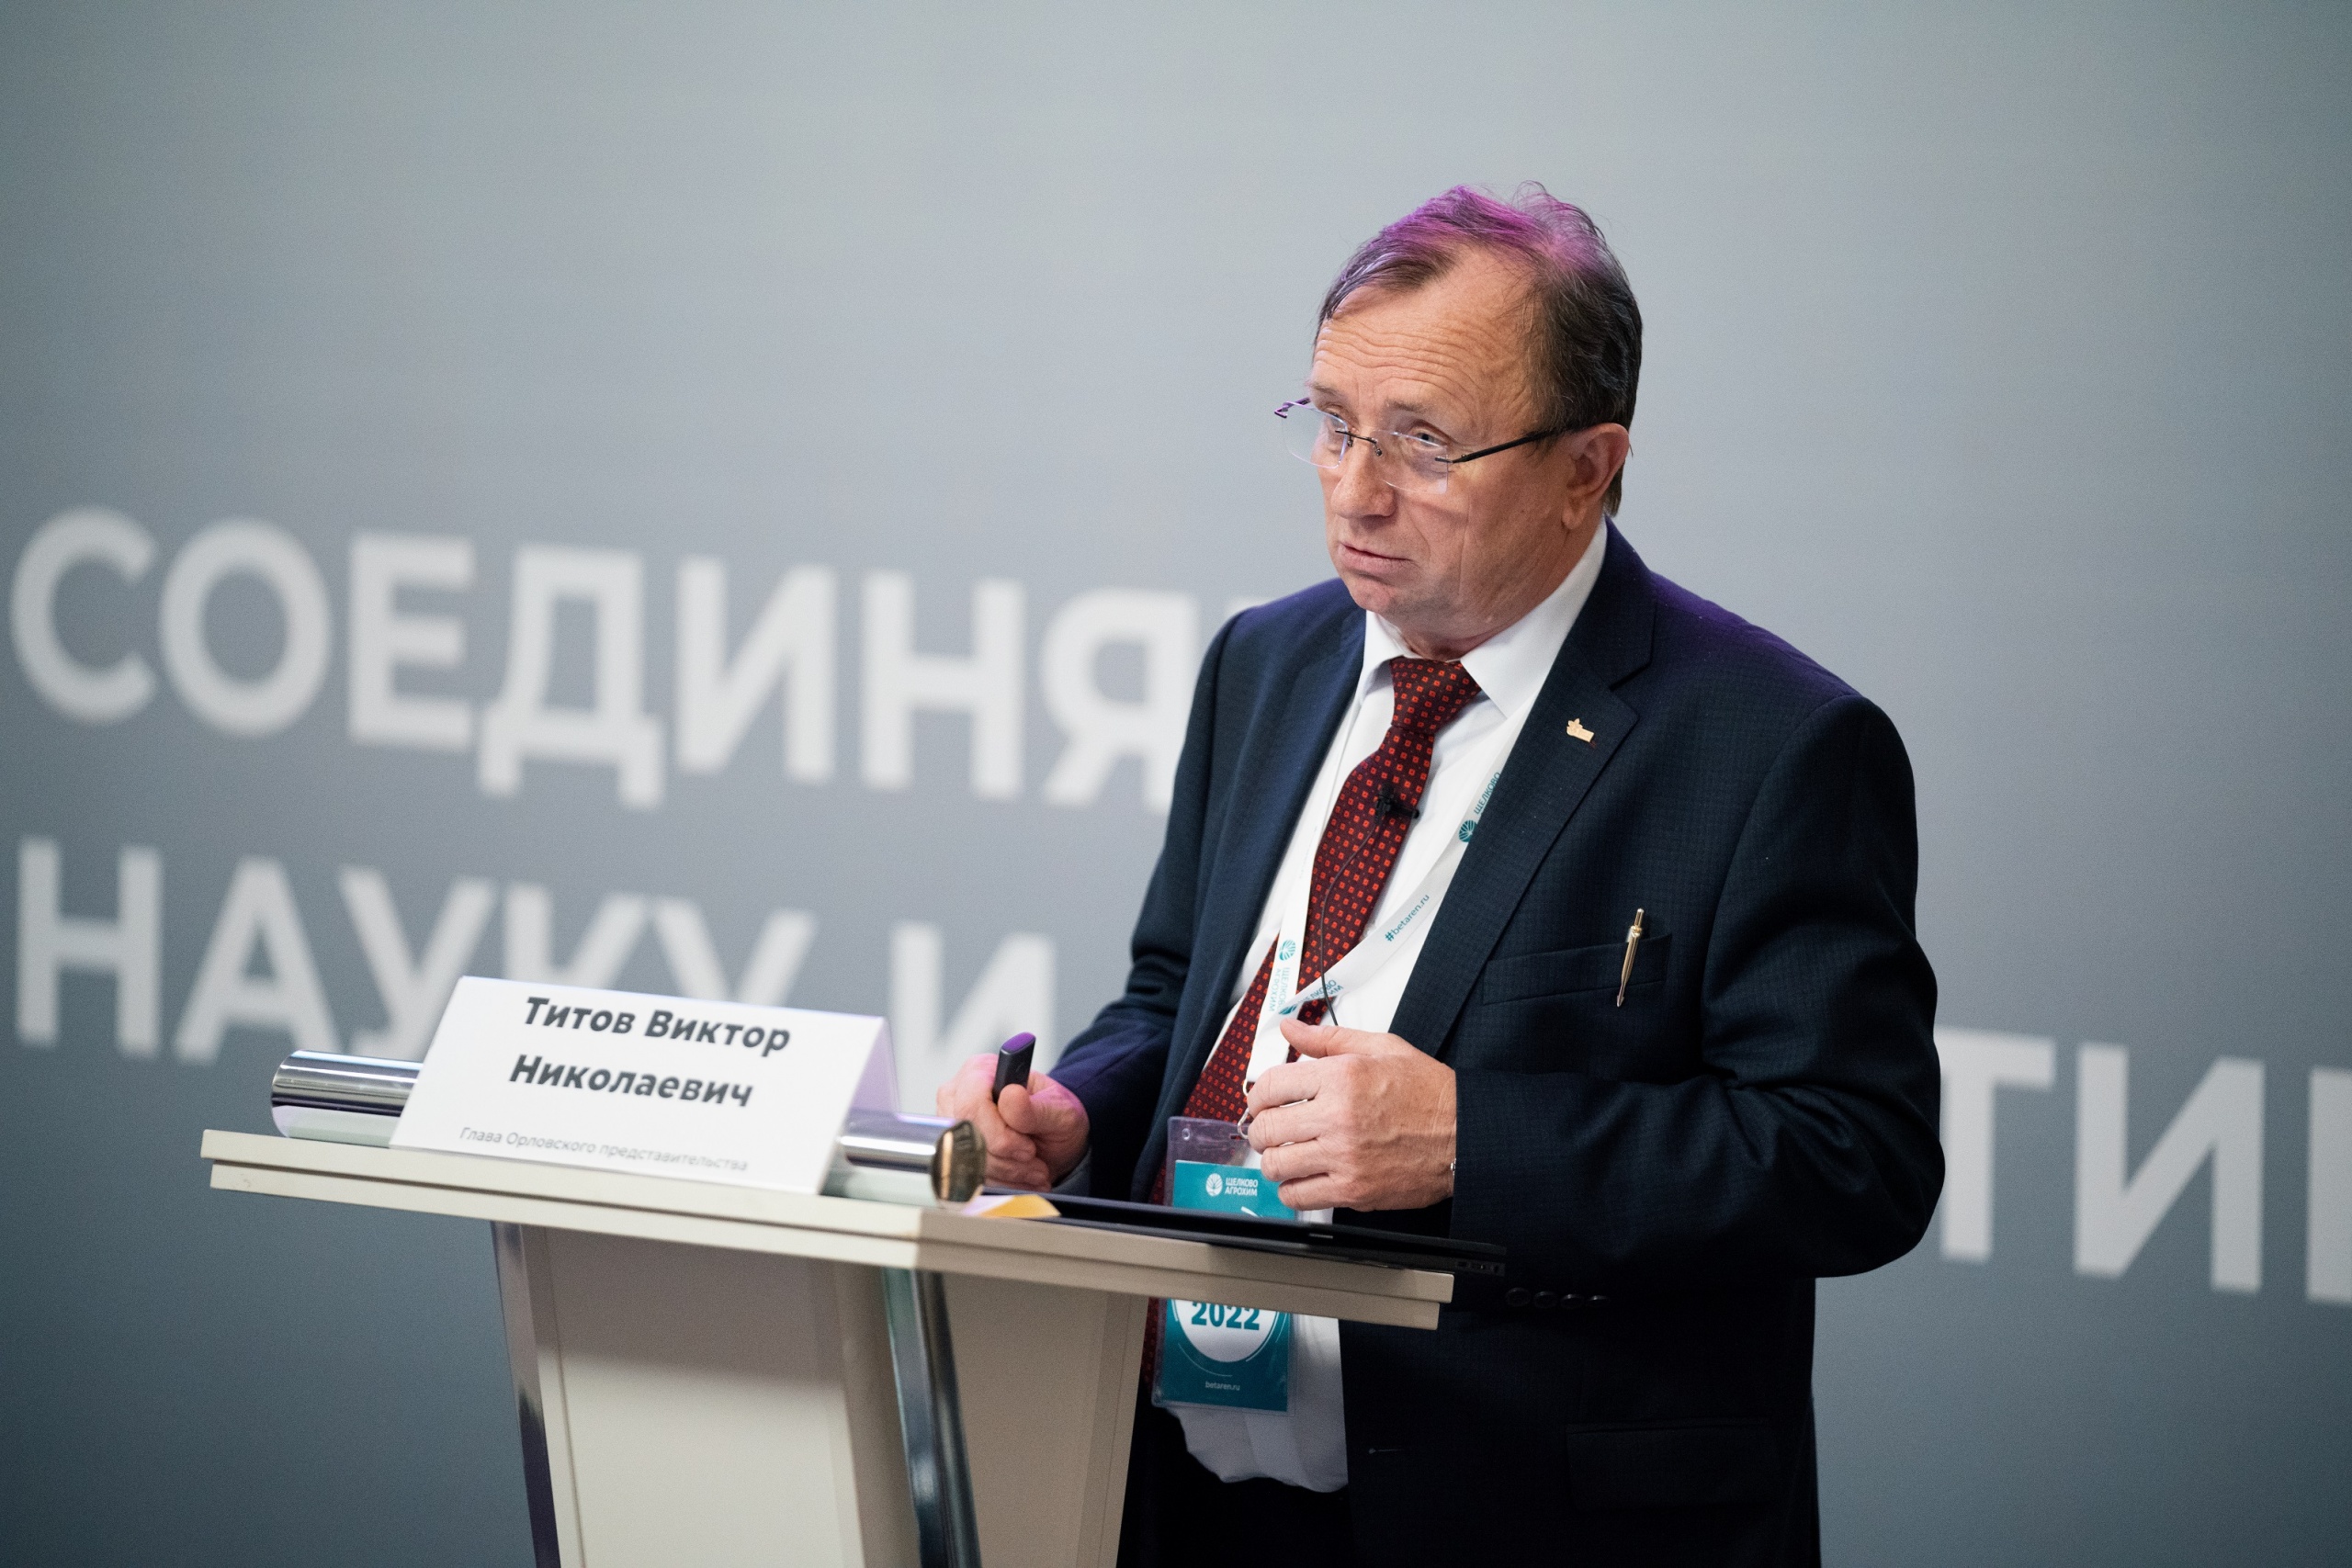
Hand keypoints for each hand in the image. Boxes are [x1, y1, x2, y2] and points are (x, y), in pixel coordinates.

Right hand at [935, 1054, 1089, 1190]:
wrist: (1053, 1138)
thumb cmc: (1054, 1115)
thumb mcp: (1060, 1111)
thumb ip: (1036, 1108)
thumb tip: (1011, 1096)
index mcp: (981, 1071)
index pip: (972, 1105)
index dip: (1000, 1134)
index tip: (1028, 1149)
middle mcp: (958, 1093)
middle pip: (966, 1136)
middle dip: (1006, 1160)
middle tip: (1036, 1163)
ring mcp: (951, 1122)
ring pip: (966, 1161)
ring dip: (1007, 1173)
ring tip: (1035, 1170)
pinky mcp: (952, 1148)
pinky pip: (967, 1176)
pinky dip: (1000, 1183)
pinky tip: (1021, 1177)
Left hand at [1244, 1019, 1455, 1211]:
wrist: (1462, 1134)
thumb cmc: (1426, 1092)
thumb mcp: (1379, 1048)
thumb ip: (1327, 1039)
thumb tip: (1292, 1028)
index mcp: (1341, 1078)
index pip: (1270, 1086)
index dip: (1258, 1094)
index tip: (1262, 1101)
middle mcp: (1338, 1118)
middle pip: (1267, 1128)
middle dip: (1262, 1128)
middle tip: (1270, 1128)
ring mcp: (1343, 1157)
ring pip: (1276, 1165)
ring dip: (1274, 1160)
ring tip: (1285, 1153)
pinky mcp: (1353, 1189)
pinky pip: (1299, 1196)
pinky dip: (1292, 1189)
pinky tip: (1302, 1177)